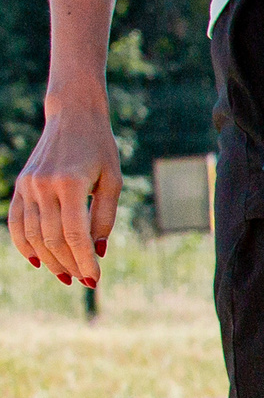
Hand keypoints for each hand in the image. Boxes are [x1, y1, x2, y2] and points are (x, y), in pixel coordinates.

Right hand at [8, 101, 117, 287]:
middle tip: (82, 280)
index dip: (84, 260)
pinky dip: (24, 244)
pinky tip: (37, 261)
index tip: (95, 279)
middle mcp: (44, 186)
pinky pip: (17, 221)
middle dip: (68, 264)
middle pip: (53, 239)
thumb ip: (104, 217)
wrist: (73, 117)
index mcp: (70, 184)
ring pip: (34, 234)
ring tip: (66, 275)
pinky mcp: (21, 184)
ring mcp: (28, 185)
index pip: (75, 235)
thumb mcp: (112, 181)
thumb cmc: (100, 149)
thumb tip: (98, 251)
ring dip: (49, 259)